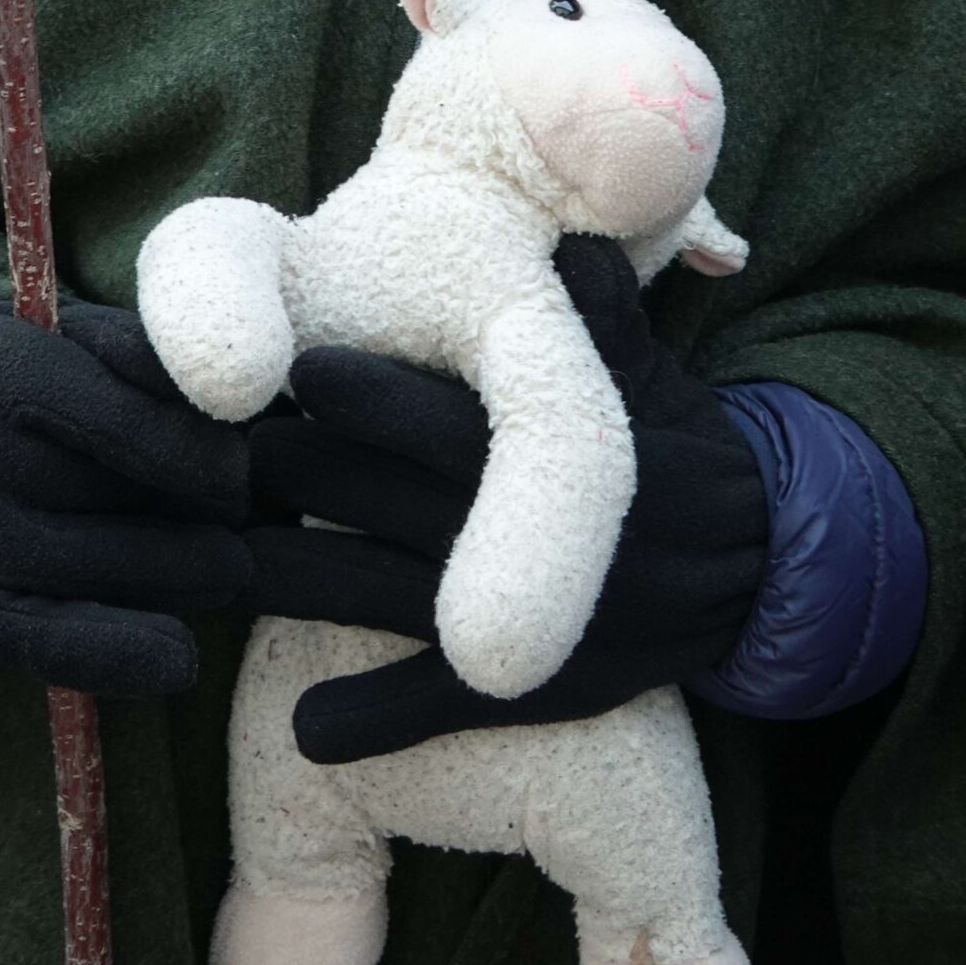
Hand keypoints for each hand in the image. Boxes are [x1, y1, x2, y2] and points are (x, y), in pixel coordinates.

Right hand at [0, 297, 248, 695]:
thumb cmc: (21, 377)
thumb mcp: (71, 335)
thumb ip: (147, 356)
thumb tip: (237, 402)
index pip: (131, 429)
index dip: (209, 458)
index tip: (243, 470)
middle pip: (130, 504)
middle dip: (206, 515)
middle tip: (243, 514)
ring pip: (115, 574)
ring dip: (186, 574)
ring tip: (217, 562)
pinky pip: (62, 651)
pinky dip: (129, 657)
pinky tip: (178, 658)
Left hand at [247, 236, 768, 760]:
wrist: (753, 571)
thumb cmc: (674, 442)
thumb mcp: (649, 367)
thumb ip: (603, 310)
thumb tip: (574, 236)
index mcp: (559, 450)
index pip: (450, 419)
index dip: (375, 396)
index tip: (298, 366)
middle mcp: (527, 536)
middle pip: (392, 500)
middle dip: (306, 472)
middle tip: (217, 449)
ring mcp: (523, 619)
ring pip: (387, 597)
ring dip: (300, 577)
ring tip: (212, 559)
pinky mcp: (531, 692)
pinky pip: (439, 708)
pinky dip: (373, 720)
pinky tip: (305, 728)